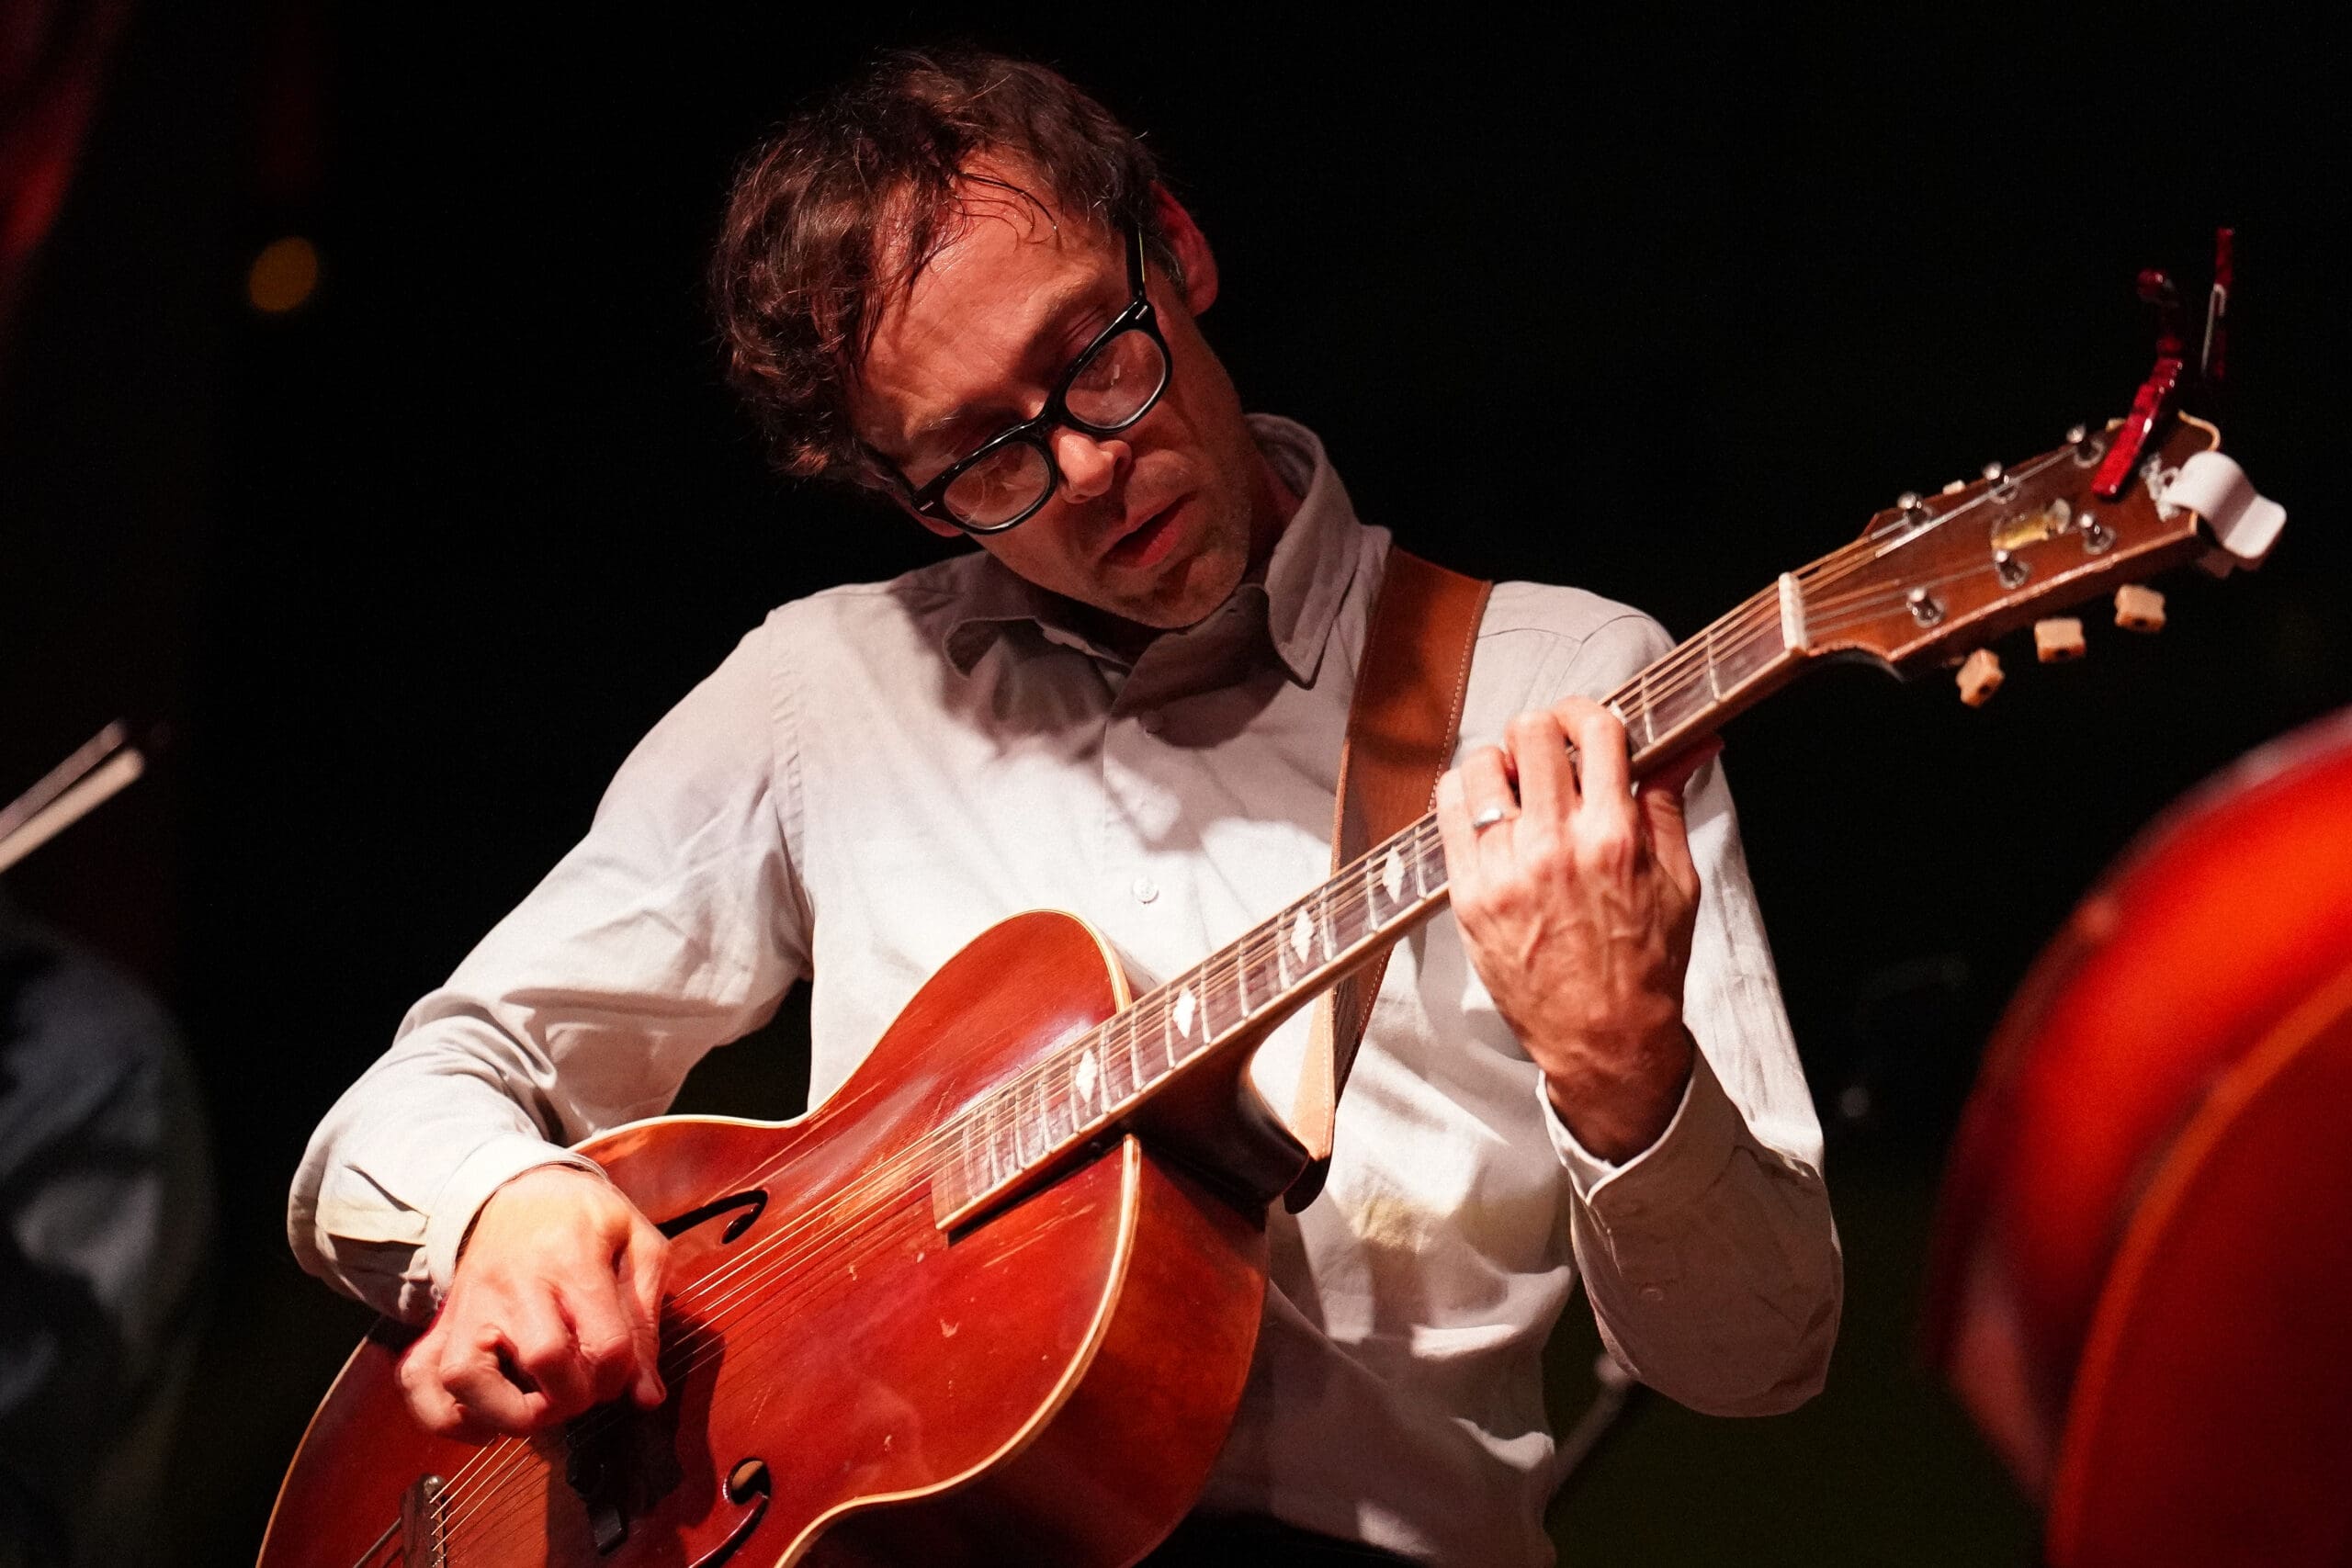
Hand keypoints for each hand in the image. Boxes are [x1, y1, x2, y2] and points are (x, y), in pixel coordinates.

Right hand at [397, 1164, 669, 1441]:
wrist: (518, 1190)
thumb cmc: (583, 1218)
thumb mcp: (637, 1244)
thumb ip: (646, 1320)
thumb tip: (647, 1397)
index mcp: (571, 1259)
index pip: (604, 1343)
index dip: (622, 1376)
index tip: (622, 1374)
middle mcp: (512, 1285)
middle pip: (541, 1360)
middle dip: (574, 1397)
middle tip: (583, 1391)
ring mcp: (468, 1306)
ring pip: (464, 1378)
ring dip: (506, 1414)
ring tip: (537, 1407)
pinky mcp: (442, 1323)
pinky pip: (419, 1380)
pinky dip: (446, 1415)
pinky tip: (485, 1420)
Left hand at [1436, 697, 1720, 1161]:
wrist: (1605, 1039)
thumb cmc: (1645, 965)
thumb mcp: (1677, 880)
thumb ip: (1667, 802)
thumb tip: (1686, 744)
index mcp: (1614, 837)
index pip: (1594, 731)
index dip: (1587, 712)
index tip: (1584, 721)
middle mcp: (1555, 847)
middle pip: (1531, 735)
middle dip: (1542, 732)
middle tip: (1548, 754)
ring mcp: (1505, 870)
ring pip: (1481, 766)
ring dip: (1500, 763)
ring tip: (1515, 786)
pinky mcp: (1469, 895)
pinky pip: (1448, 812)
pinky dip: (1465, 796)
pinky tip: (1486, 811)